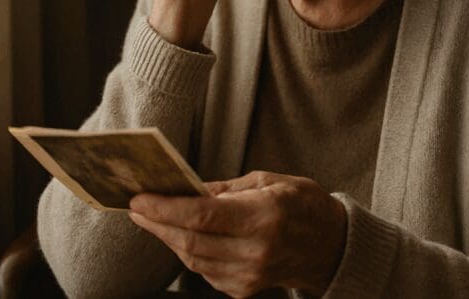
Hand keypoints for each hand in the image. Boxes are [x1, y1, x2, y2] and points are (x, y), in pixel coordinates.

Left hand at [129, 171, 346, 297]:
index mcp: (265, 217)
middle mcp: (256, 251)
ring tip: (151, 217)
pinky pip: (204, 271)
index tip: (140, 198)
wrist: (331, 246)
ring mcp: (250, 276)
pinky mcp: (244, 290)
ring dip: (167, 238)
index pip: (203, 216)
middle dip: (158, 223)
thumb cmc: (302, 204)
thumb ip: (227, 189)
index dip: (166, 208)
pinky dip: (187, 252)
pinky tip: (178, 235)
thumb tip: (188, 189)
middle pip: (191, 241)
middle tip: (137, 206)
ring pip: (192, 259)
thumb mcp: (271, 181)